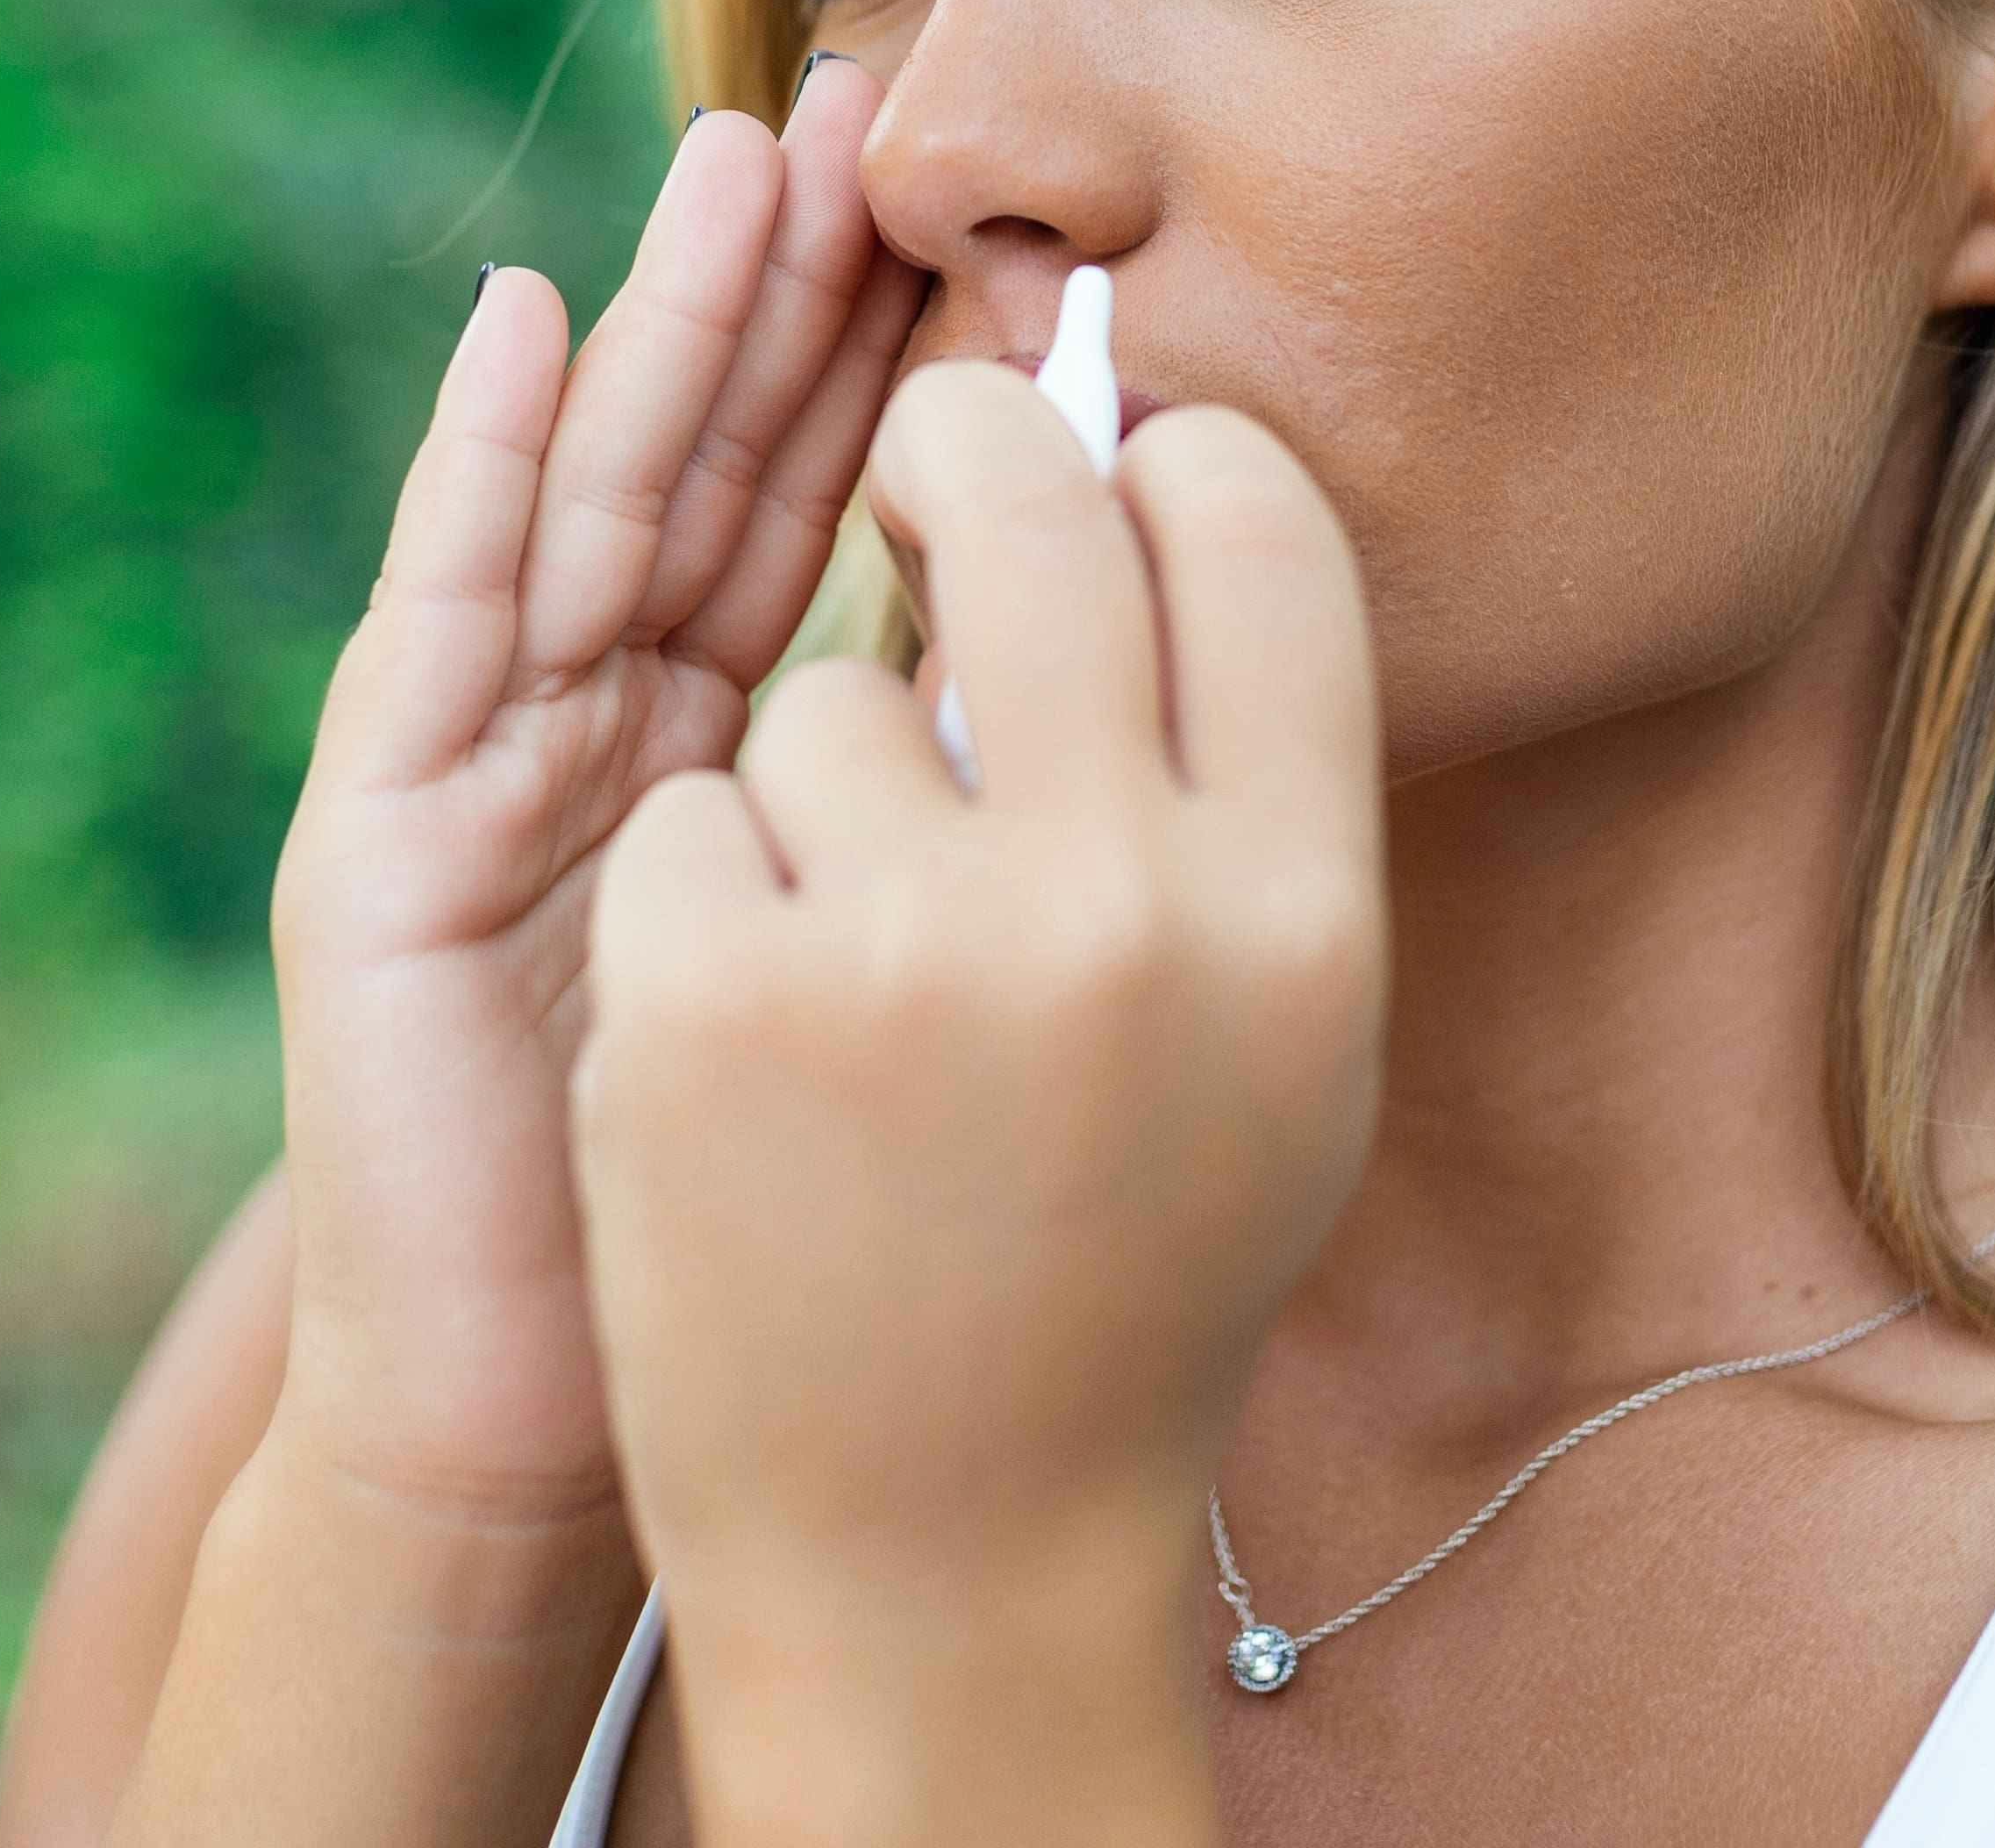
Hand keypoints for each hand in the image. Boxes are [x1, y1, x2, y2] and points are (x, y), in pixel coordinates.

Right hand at [258, 65, 923, 1525]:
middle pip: (716, 465)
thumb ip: (956, 828)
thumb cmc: (762, 1234)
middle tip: (877, 100)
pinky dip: (473, 466)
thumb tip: (1129, 678)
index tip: (1002, 213)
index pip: (833, 519)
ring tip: (736, 153)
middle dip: (794, 286)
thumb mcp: (890, 994)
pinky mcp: (387, 834)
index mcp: (731, 759)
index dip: (907, 363)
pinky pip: (442, 622)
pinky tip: (523, 327)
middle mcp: (604, 730)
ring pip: (596, 498)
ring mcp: (488, 768)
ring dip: (668, 319)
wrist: (562, 1427)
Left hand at [565, 363, 1388, 1826]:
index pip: (1256, 526)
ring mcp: (906, 945)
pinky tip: (757, 1070)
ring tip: (861, 996)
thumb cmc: (1114, 1251)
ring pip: (820, 691)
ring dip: (815, 796)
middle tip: (918, 476)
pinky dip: (706, 914)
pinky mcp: (711, 995)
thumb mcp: (1266, 1034)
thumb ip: (1227, 784)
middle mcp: (1127, 901)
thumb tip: (1152, 491)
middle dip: (952, 450)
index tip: (1105, 479)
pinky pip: (693, 813)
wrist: (943, 1545)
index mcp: (1301, 898)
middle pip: (1026, 496)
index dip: (1168, 462)